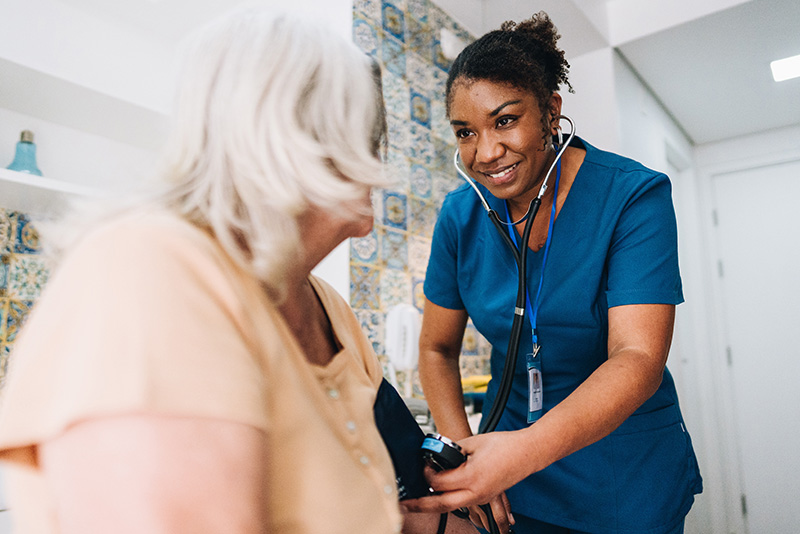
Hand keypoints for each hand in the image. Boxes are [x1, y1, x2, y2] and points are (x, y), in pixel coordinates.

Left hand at [402, 432, 528, 532]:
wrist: (528, 452)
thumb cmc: (504, 445)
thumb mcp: (473, 442)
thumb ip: (453, 449)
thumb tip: (439, 453)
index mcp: (471, 477)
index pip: (438, 482)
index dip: (427, 473)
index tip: (425, 463)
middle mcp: (476, 492)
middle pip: (441, 504)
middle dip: (420, 506)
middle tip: (403, 505)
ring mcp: (482, 497)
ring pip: (452, 507)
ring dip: (434, 505)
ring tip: (417, 503)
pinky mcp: (486, 496)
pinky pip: (463, 504)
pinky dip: (449, 502)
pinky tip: (440, 498)